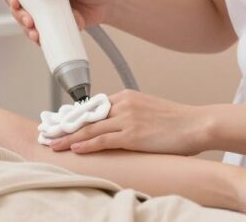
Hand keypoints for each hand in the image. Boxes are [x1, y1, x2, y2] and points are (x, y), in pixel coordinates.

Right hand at [0, 0, 115, 44]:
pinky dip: (40, 37)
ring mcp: (45, 9)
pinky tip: (43, 40)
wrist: (109, 4)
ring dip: (27, 29)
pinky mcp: (53, 23)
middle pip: (18, 4)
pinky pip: (40, 31)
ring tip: (36, 34)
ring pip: (26, 20)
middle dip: (19, 15)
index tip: (15, 2)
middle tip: (29, 21)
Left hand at [46, 89, 209, 155]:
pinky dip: (86, 144)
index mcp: (127, 96)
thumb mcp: (149, 111)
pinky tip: (74, 148)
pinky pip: (103, 139)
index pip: (93, 107)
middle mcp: (124, 104)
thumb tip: (117, 128)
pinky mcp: (133, 134)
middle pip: (86, 116)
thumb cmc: (177, 122)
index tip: (60, 123)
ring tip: (53, 143)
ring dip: (68, 136)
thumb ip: (130, 115)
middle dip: (64, 125)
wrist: (197, 124)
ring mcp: (128, 118)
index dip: (74, 117)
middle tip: (48, 132)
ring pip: (90, 128)